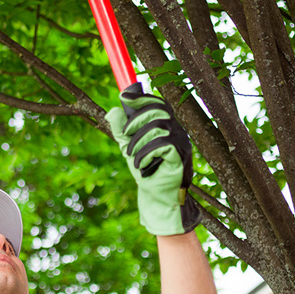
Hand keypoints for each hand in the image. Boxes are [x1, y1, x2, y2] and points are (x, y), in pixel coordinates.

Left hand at [105, 84, 199, 234]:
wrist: (155, 196)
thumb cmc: (145, 171)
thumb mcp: (128, 147)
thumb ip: (121, 130)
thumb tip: (113, 110)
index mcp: (166, 126)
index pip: (158, 104)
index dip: (142, 98)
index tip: (124, 97)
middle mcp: (177, 131)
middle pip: (157, 111)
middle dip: (136, 121)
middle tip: (125, 136)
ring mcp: (181, 143)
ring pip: (158, 127)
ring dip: (138, 141)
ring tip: (132, 156)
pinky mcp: (181, 157)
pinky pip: (162, 145)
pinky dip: (146, 153)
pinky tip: (141, 165)